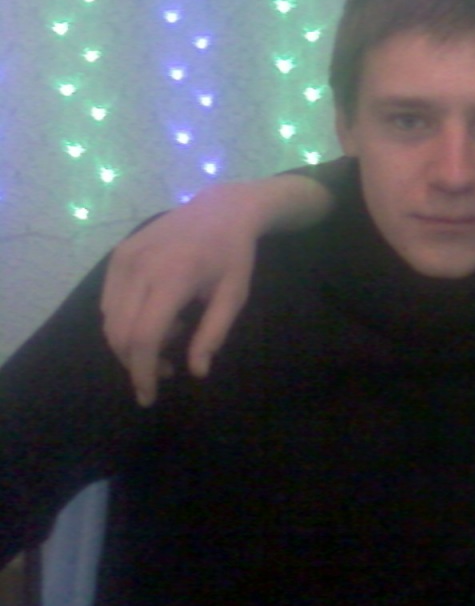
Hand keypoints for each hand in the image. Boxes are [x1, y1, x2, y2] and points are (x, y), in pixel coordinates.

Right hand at [102, 183, 260, 405]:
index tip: (149, 396)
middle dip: (137, 363)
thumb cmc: (234, 255)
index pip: (144, 336)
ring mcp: (123, 258)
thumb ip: (213, 335)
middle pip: (120, 334)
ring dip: (132, 343)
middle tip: (168, 369)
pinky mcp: (117, 255)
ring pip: (110, 321)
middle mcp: (140, 267)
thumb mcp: (234, 296)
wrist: (221, 209)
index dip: (142, 371)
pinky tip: (159, 315)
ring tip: (172, 336)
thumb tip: (196, 372)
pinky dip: (127, 321)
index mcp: (173, 277)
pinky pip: (109, 302)